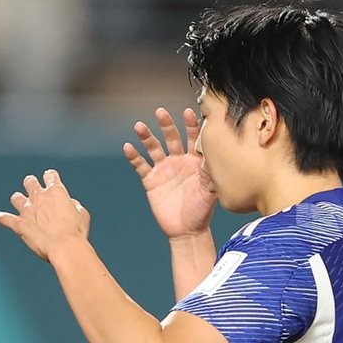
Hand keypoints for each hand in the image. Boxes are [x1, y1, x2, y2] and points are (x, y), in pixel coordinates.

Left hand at [0, 170, 89, 260]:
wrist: (65, 248)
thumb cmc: (77, 233)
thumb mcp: (83, 215)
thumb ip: (74, 205)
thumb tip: (69, 204)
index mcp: (56, 192)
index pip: (50, 175)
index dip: (50, 177)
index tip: (50, 180)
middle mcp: (39, 197)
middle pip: (29, 181)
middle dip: (31, 184)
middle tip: (34, 192)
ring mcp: (27, 210)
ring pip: (15, 197)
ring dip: (18, 201)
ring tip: (22, 207)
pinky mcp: (18, 224)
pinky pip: (4, 218)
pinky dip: (2, 218)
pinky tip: (1, 218)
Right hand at [124, 107, 217, 238]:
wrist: (187, 231)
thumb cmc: (202, 212)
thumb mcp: (209, 192)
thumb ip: (210, 174)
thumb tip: (214, 157)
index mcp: (196, 162)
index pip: (194, 138)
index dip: (191, 125)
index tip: (189, 112)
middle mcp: (179, 161)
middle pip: (172, 138)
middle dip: (166, 125)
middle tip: (161, 112)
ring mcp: (164, 169)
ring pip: (154, 148)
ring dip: (147, 137)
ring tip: (140, 126)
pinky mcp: (151, 180)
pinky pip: (141, 166)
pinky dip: (134, 156)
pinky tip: (128, 147)